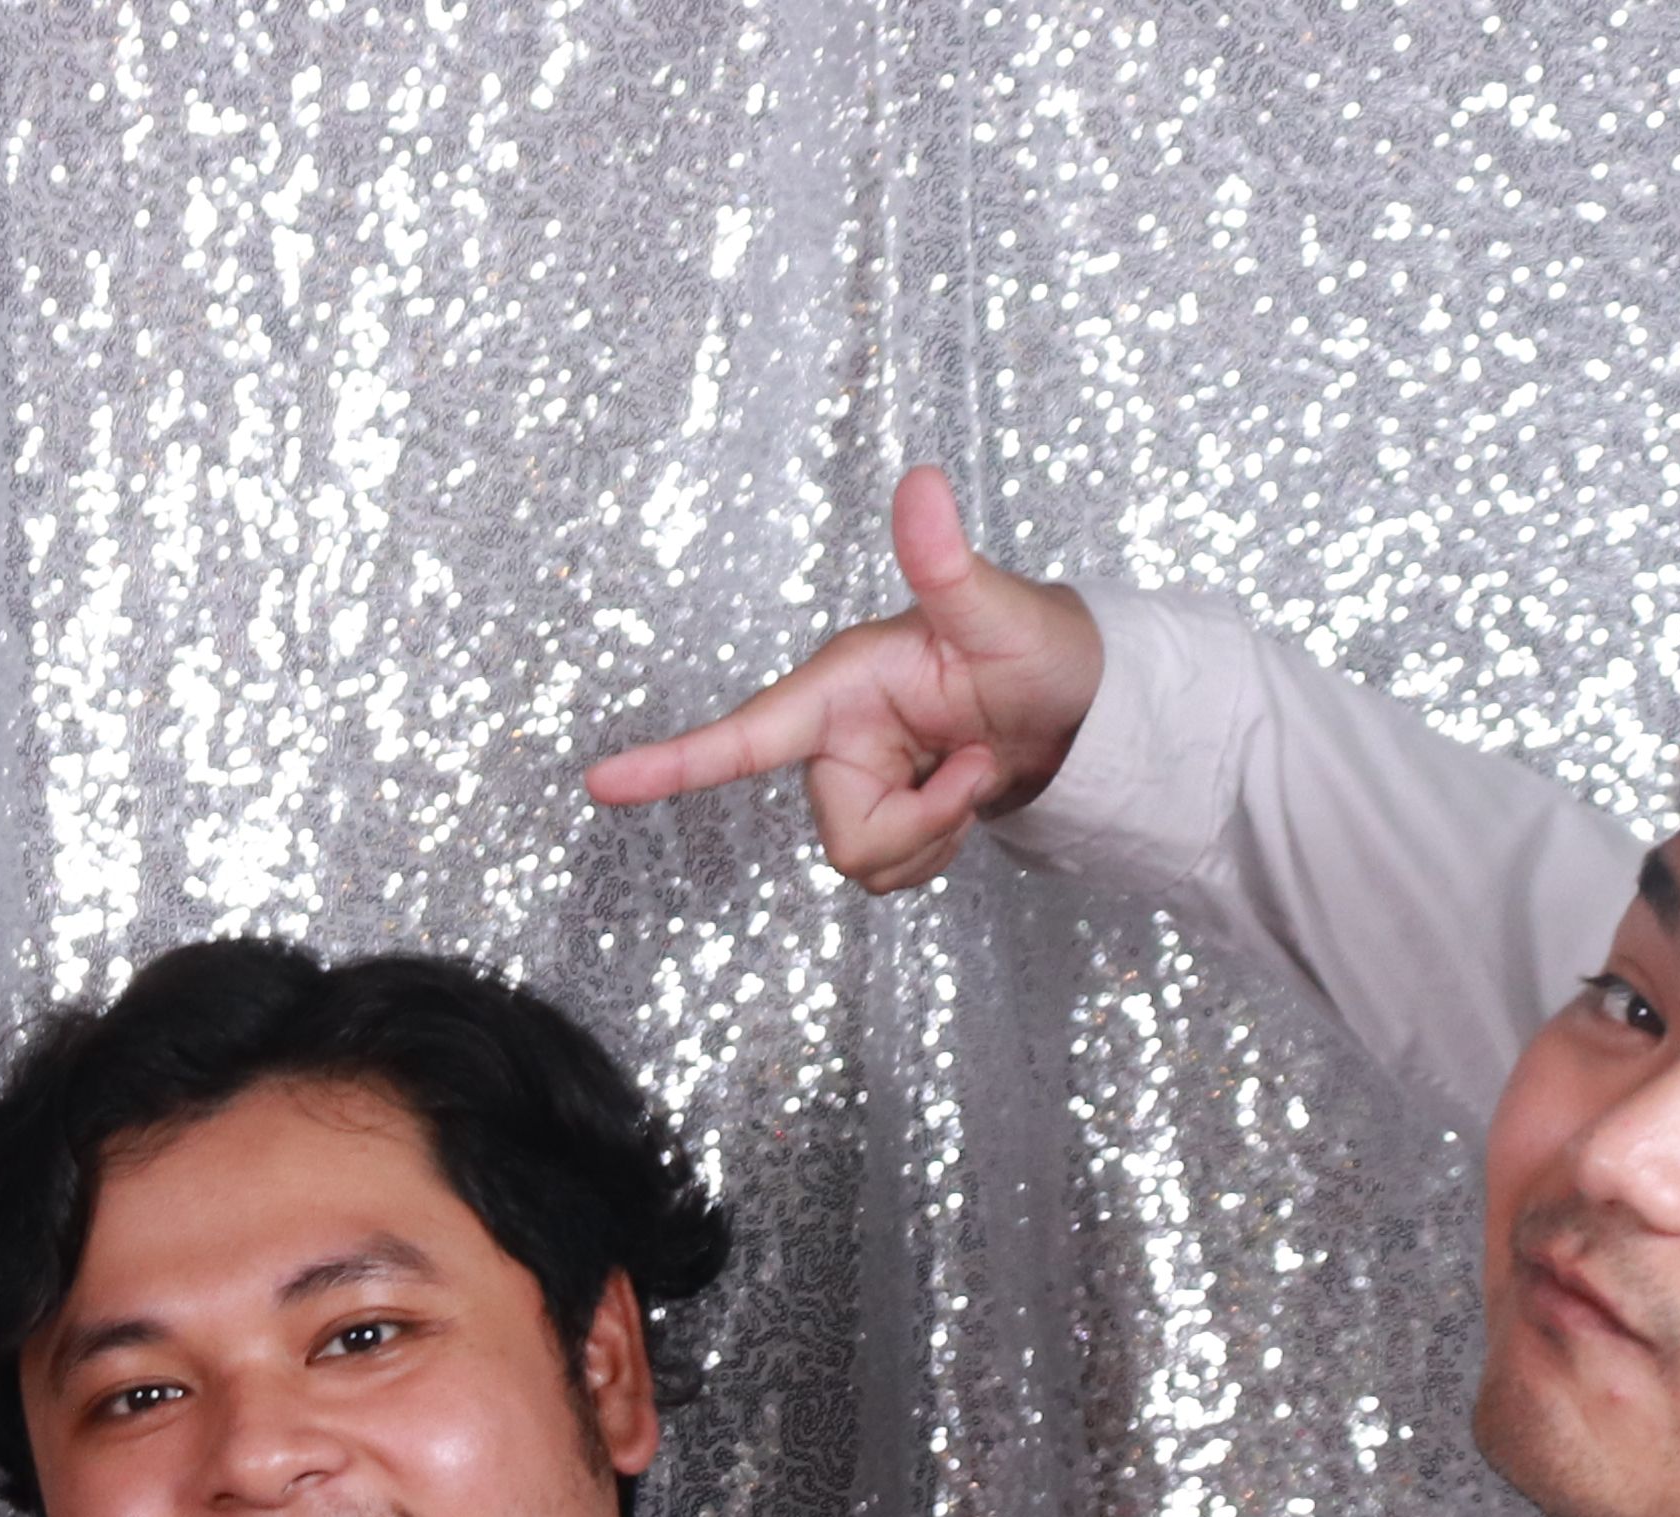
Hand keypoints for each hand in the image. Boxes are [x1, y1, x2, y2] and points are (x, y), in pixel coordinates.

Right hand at [581, 468, 1107, 894]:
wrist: (1079, 704)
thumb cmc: (1039, 646)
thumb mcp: (996, 611)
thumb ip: (945, 559)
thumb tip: (921, 480)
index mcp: (840, 686)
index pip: (746, 735)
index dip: (672, 763)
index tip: (600, 784)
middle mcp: (834, 733)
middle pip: (841, 835)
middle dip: (919, 823)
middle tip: (978, 766)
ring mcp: (855, 776)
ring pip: (865, 861)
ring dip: (933, 837)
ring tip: (976, 772)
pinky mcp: (881, 811)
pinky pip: (889, 872)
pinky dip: (935, 852)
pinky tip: (962, 798)